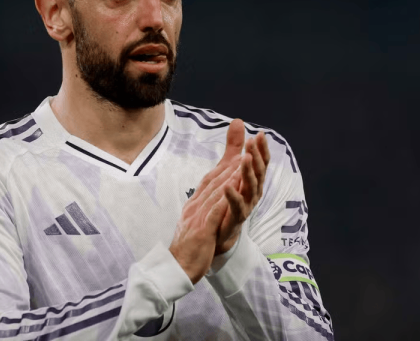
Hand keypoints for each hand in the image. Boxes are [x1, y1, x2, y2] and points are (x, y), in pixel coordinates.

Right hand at [168, 162, 237, 283]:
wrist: (175, 269)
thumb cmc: (187, 249)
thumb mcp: (195, 224)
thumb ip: (203, 210)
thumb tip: (209, 199)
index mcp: (194, 206)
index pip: (209, 183)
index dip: (223, 167)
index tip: (236, 155)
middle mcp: (194, 208)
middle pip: (213, 183)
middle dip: (229, 166)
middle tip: (244, 151)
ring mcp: (197, 219)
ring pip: (215, 194)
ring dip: (229, 178)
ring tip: (242, 165)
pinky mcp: (202, 232)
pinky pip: (214, 214)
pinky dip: (223, 201)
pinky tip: (232, 192)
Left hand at [215, 122, 270, 254]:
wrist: (217, 231)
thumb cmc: (226, 198)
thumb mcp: (228, 168)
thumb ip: (233, 147)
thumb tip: (238, 121)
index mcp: (253, 180)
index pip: (261, 162)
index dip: (262, 149)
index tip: (260, 134)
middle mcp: (253, 192)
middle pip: (259, 173)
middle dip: (256, 157)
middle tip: (252, 143)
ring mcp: (247, 206)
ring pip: (251, 188)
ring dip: (248, 172)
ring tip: (244, 158)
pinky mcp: (236, 218)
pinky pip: (237, 207)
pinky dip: (233, 195)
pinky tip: (227, 185)